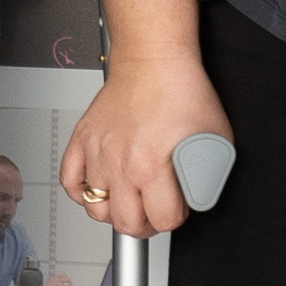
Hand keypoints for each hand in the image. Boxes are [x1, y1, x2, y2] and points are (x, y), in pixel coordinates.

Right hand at [61, 54, 228, 233]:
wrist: (152, 61)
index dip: (175, 217)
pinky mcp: (82, 141)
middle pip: (126, 224)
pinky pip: (70, 183)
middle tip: (154, 211)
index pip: (162, 220)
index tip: (178, 206)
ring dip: (116, 211)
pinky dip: (83, 192)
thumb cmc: (180, 91)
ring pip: (96, 209)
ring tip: (130, 200)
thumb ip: (206, 174)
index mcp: (152, 165)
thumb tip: (198, 197)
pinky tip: (100, 186)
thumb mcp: (214, 138)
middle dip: (146, 224)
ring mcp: (98, 154)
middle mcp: (121, 163)